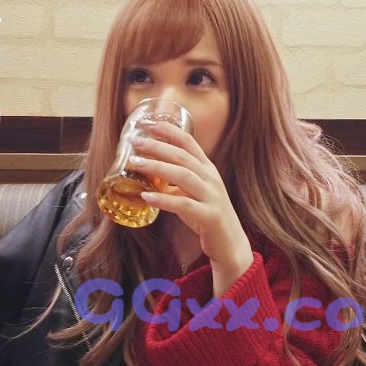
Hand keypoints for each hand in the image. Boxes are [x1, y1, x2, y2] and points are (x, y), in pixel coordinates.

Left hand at [128, 121, 253, 278]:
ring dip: (157, 167)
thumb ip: (175, 180)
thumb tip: (148, 169)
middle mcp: (211, 178)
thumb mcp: (193, 191)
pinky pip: (184, 205)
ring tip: (136, 163)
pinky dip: (164, 200)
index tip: (148, 123)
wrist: (230, 243)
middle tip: (134, 141)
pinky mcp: (210, 216)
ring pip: (183, 175)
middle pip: (182, 156)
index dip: (168, 130)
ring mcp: (212, 196)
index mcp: (207, 169)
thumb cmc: (206, 214)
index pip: (189, 142)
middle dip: (157, 145)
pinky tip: (147, 197)